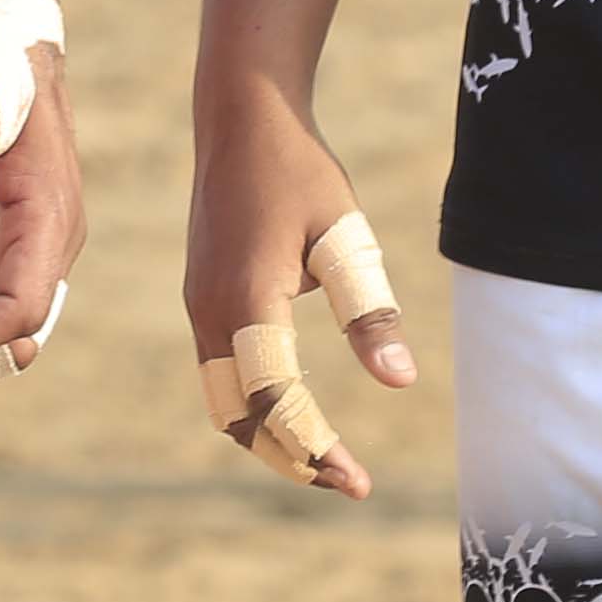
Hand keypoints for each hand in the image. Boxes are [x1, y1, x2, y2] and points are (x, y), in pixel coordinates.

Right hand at [181, 96, 418, 496]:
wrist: (242, 117)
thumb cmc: (300, 171)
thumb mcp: (346, 237)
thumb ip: (369, 312)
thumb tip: (401, 382)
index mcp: (246, 301)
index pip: (276, 401)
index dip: (317, 449)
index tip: (360, 484)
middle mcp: (211, 312)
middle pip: (239, 416)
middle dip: (291, 457)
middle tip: (347, 483)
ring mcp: (200, 305)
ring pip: (223, 400)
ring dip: (269, 437)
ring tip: (324, 459)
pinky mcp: (203, 297)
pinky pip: (220, 373)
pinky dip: (252, 406)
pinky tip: (293, 410)